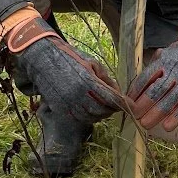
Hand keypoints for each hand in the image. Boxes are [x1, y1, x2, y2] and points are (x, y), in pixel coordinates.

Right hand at [4, 17, 122, 123]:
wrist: (44, 61)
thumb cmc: (71, 58)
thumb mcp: (92, 63)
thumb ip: (106, 79)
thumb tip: (118, 93)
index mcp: (88, 82)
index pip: (112, 99)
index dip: (124, 104)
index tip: (133, 107)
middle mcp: (78, 96)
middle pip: (104, 111)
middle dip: (113, 108)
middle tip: (116, 103)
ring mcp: (69, 105)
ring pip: (93, 117)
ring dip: (101, 113)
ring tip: (103, 104)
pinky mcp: (61, 110)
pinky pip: (81, 119)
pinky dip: (89, 116)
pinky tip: (90, 107)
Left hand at [127, 41, 177, 131]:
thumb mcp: (162, 55)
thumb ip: (151, 69)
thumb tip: (136, 86)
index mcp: (162, 62)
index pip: (146, 78)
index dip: (136, 91)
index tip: (128, 102)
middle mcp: (173, 73)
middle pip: (156, 91)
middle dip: (144, 105)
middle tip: (135, 116)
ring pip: (170, 100)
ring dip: (156, 114)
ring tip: (145, 124)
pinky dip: (176, 117)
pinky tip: (167, 126)